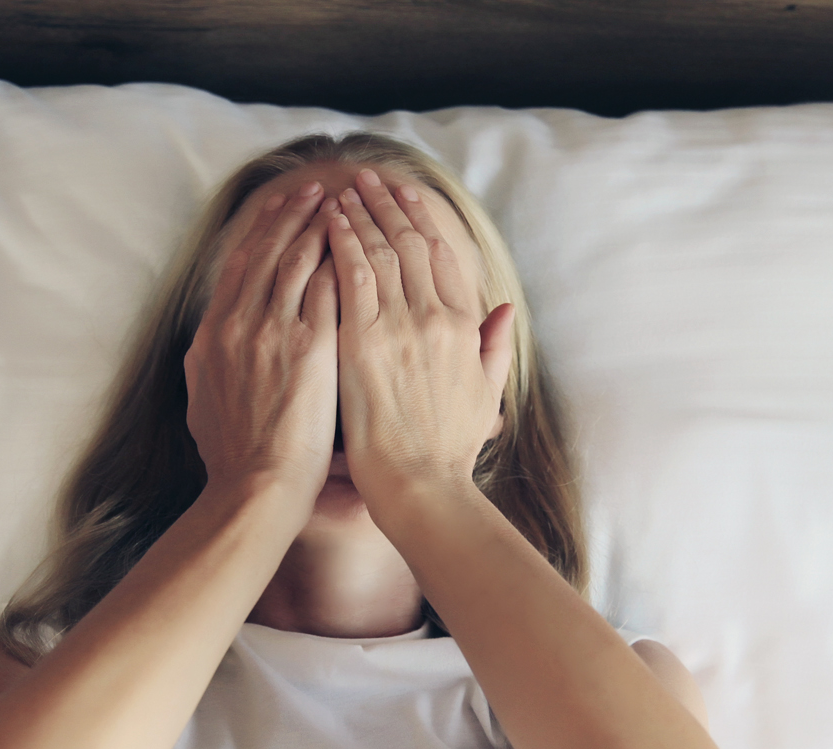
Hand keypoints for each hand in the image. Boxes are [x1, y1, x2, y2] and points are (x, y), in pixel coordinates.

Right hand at [184, 181, 340, 513]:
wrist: (254, 489)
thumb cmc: (236, 459)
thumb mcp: (205, 398)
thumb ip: (213, 364)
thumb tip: (209, 348)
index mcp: (214, 333)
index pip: (241, 266)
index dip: (262, 232)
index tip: (279, 209)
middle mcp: (239, 323)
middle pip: (269, 252)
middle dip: (293, 214)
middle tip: (313, 188)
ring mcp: (272, 332)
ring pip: (299, 260)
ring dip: (320, 225)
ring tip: (340, 201)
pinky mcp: (307, 348)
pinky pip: (328, 288)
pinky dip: (343, 261)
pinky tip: (361, 243)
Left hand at [326, 170, 515, 511]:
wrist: (421, 486)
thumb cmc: (449, 451)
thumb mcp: (486, 395)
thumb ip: (495, 348)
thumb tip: (505, 310)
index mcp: (466, 328)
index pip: (444, 258)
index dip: (423, 221)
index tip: (406, 197)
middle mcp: (437, 318)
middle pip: (411, 243)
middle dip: (387, 205)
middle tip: (368, 178)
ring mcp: (400, 326)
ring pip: (379, 250)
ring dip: (361, 213)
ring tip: (343, 188)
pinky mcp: (364, 340)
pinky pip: (351, 276)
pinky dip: (341, 243)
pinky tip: (328, 221)